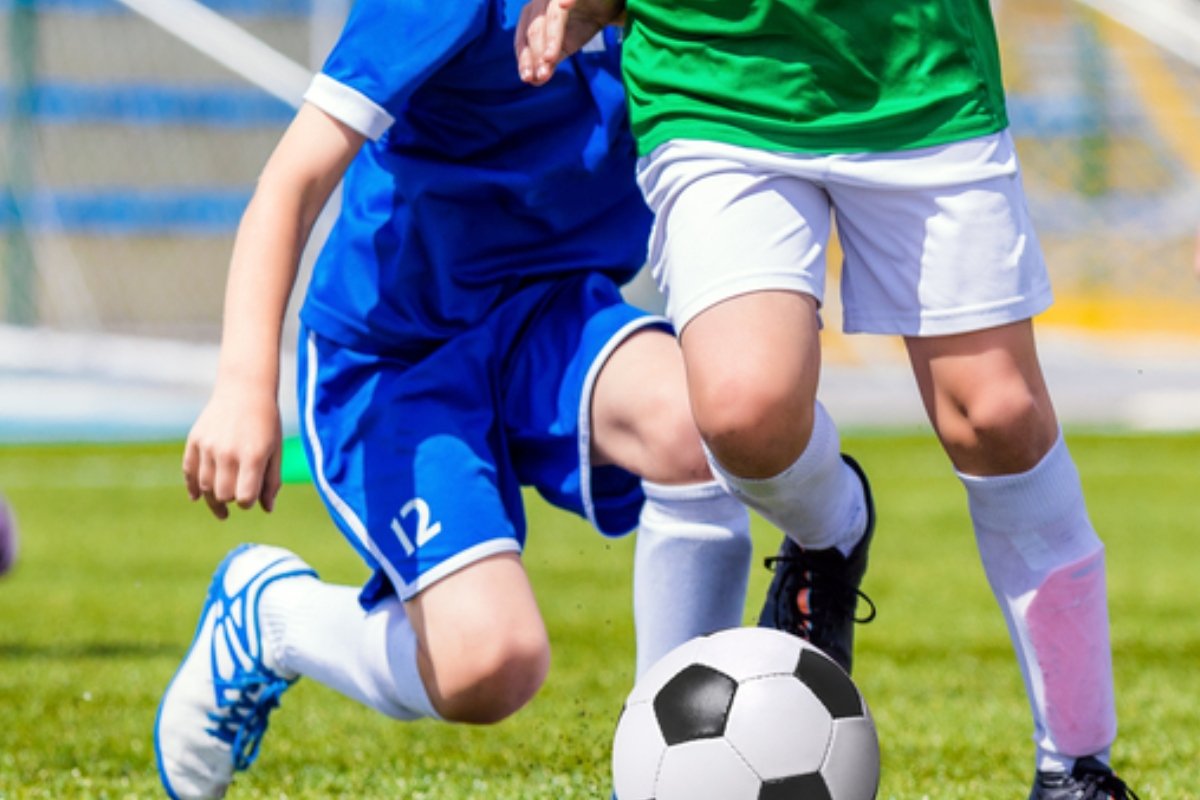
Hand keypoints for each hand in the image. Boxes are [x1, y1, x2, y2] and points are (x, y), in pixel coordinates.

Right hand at [182, 381, 282, 519]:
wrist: (245, 389)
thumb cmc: (266, 422)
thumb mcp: (276, 450)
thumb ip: (272, 481)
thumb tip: (267, 509)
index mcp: (253, 456)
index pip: (245, 497)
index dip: (249, 502)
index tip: (252, 497)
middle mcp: (228, 452)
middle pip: (223, 495)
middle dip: (231, 499)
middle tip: (238, 493)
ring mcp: (208, 446)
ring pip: (205, 487)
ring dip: (213, 497)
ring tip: (221, 502)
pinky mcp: (195, 440)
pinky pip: (189, 471)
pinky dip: (192, 487)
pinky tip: (197, 497)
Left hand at [515, 0, 624, 84]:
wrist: (610, 5)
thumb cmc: (583, 23)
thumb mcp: (565, 46)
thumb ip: (550, 61)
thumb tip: (536, 81)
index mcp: (534, 15)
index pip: (524, 38)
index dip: (525, 59)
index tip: (528, 79)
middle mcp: (542, 2)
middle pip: (534, 29)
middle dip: (536, 54)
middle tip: (542, 75)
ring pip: (551, 17)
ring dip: (550, 38)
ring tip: (549, 58)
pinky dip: (567, 1)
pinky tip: (564, 6)